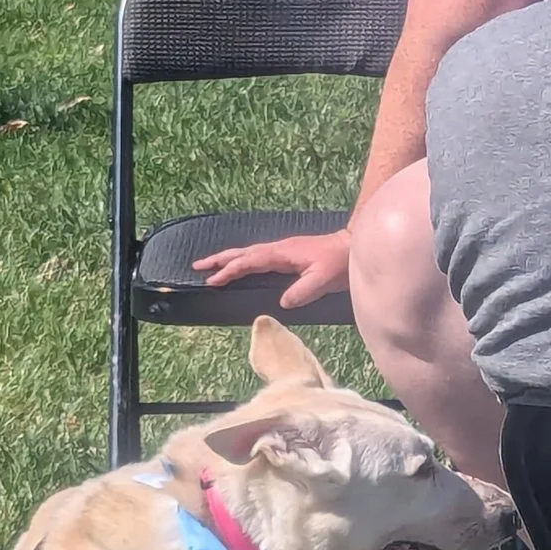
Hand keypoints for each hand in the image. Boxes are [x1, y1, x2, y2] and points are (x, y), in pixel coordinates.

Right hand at [192, 224, 352, 307]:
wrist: (353, 247)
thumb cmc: (339, 263)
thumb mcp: (323, 279)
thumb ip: (302, 291)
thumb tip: (282, 302)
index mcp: (281, 254)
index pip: (249, 262)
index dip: (230, 271)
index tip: (212, 280)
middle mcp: (278, 250)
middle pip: (243, 253)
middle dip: (220, 260)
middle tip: (197, 266)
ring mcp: (282, 251)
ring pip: (249, 253)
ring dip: (228, 259)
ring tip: (210, 265)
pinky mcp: (288, 255)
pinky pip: (258, 257)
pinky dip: (243, 261)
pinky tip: (241, 266)